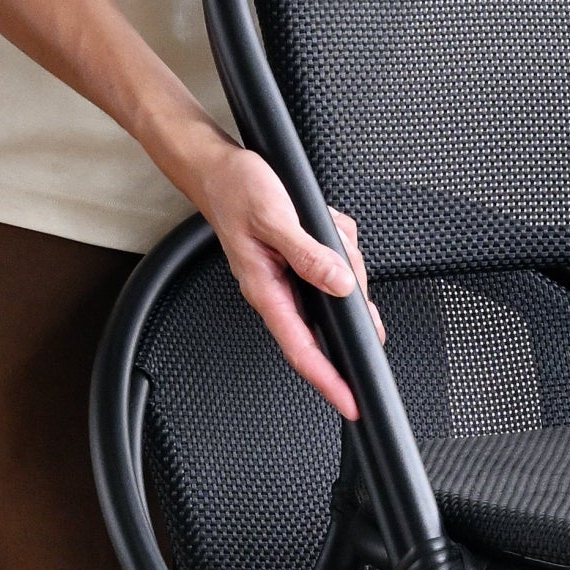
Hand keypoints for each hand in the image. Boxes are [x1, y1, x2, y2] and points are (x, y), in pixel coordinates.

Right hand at [194, 142, 376, 417]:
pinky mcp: (299, 258)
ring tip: (323, 224)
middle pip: (331, 315)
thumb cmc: (235, 190)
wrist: (218, 167)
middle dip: (348, 295)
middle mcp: (279, 289)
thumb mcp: (275, 218)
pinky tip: (322, 220)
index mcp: (267, 290)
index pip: (302, 350)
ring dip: (342, 255)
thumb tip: (341, 286)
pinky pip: (334, 257)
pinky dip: (336, 238)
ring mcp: (290, 275)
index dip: (328, 381)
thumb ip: (309, 255)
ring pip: (338, 281)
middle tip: (346, 257)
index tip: (350, 403)